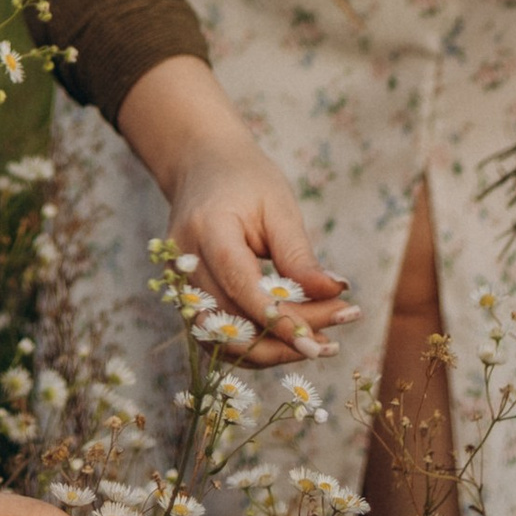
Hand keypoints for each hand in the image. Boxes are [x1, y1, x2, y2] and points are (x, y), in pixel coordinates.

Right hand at [113, 56, 359, 364]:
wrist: (201, 165)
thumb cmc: (246, 179)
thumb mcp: (279, 207)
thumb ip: (300, 256)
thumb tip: (336, 293)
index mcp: (207, 228)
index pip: (241, 286)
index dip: (279, 321)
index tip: (319, 344)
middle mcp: (185, 261)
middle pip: (232, 320)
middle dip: (285, 339)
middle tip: (333, 343)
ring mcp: (178, 282)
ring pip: (222, 340)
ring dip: (271, 351)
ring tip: (319, 345)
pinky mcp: (185, 297)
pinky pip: (217, 337)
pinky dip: (254, 346)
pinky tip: (289, 341)